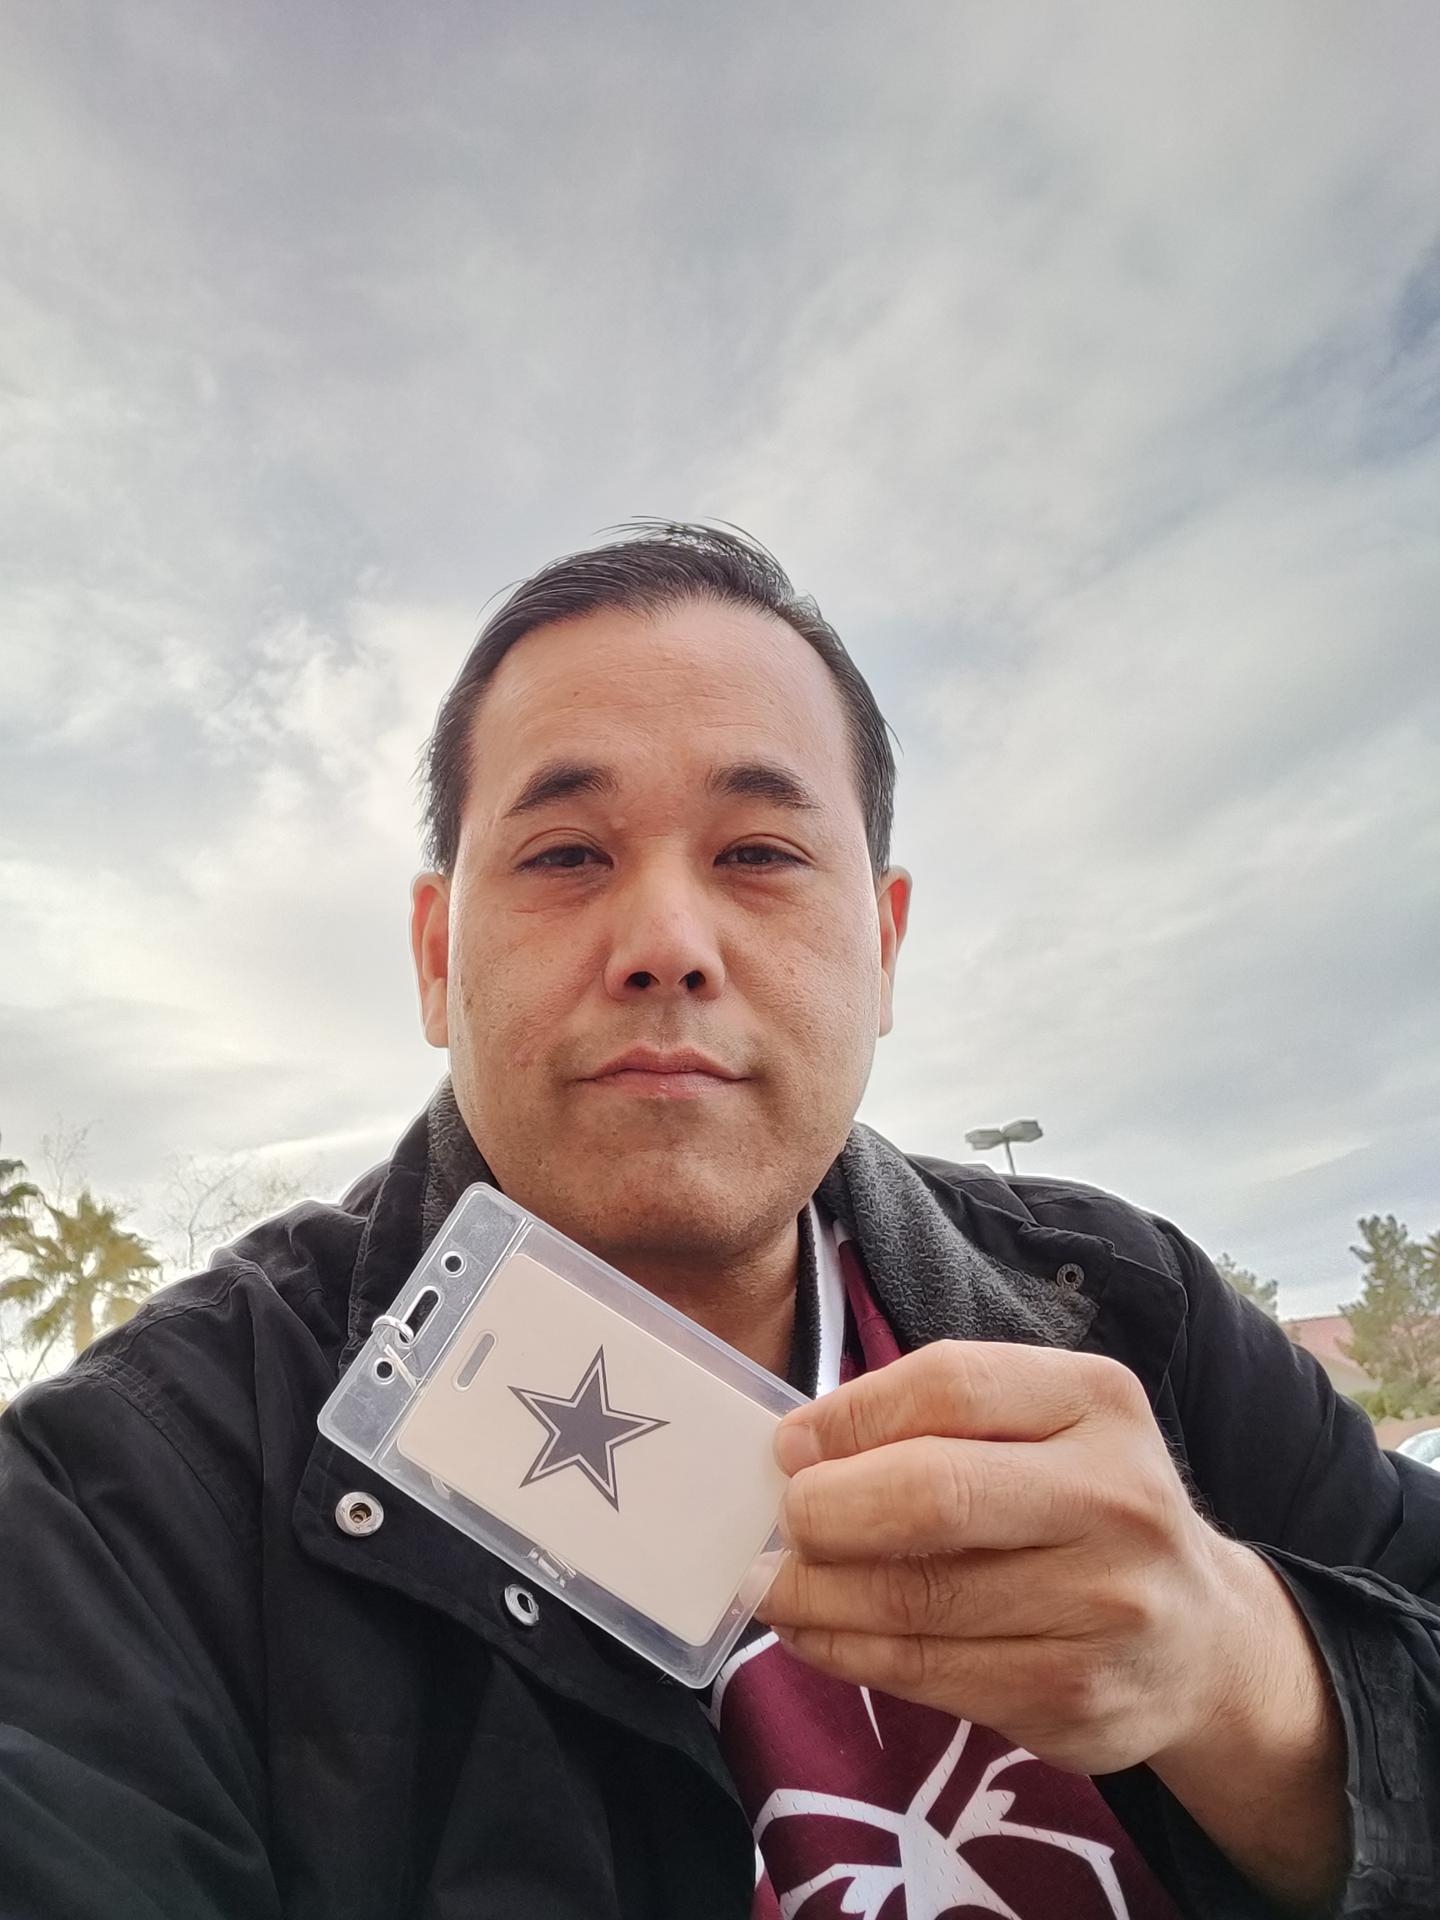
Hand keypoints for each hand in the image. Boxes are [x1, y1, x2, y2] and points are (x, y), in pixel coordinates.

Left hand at [757, 1340, 1276, 1776]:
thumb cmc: (1083, 1510)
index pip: (948, 1384)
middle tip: (785, 1521)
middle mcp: (1115, 1498)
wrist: (1204, 1641)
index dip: (849, 1416)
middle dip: (827, 1510)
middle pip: (932, 1494)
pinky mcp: (1076, 1698)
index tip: (790, 1447)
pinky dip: (847, 1652)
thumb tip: (798, 1449)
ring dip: (817, 1593)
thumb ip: (936, 1422)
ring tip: (775, 1582)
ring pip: (917, 1600)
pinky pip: (928, 1674)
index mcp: (1097, 1401)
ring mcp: (1104, 1607)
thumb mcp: (1043, 1429)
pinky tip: (815, 1633)